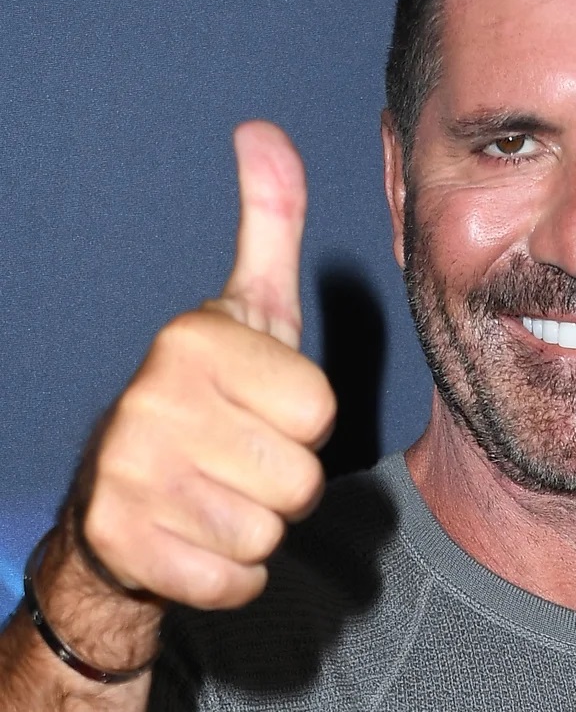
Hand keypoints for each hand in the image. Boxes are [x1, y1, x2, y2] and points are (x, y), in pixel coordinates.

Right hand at [75, 121, 335, 609]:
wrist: (120, 493)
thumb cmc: (209, 396)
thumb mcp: (246, 309)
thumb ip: (267, 224)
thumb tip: (263, 130)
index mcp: (191, 341)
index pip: (319, 410)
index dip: (304, 419)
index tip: (260, 408)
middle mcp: (150, 403)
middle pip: (300, 477)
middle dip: (285, 479)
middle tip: (240, 458)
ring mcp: (128, 480)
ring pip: (271, 532)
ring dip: (259, 525)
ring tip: (216, 492)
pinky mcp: (125, 550)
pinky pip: (238, 580)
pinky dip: (231, 573)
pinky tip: (196, 537)